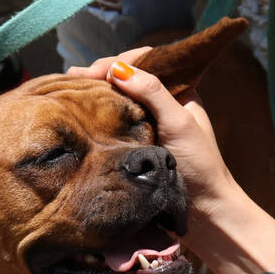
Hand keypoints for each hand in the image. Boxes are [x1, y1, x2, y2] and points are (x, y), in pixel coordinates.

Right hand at [70, 53, 242, 232]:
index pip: (144, 63)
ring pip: (120, 99)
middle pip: (128, 79)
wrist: (206, 210)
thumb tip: (118, 68)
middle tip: (70, 79)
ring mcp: (150, 124)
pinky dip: (98, 116)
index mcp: (179, 91)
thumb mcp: (178, 123)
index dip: (117, 63)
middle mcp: (163, 103)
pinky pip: (117, 122)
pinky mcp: (140, 144)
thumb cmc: (200, 165)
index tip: (93, 72)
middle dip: (100, 75)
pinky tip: (81, 115)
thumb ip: (152, 92)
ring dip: (96, 94)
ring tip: (69, 91)